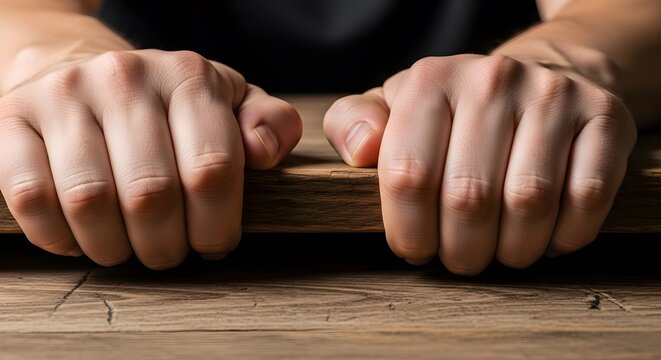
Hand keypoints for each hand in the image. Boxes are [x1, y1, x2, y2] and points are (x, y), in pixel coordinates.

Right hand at [0, 49, 301, 268]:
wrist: (82, 70)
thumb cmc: (168, 105)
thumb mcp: (230, 103)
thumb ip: (268, 124)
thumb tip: (265, 153)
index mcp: (188, 76)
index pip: (212, 169)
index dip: (215, 226)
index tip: (211, 244)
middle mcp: (125, 77)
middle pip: (151, 194)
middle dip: (166, 246)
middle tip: (168, 252)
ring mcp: (63, 95)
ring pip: (89, 202)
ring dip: (113, 247)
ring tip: (127, 247)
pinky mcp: (11, 119)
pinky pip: (31, 199)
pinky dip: (60, 237)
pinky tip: (81, 236)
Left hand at [324, 55, 635, 274]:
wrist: (534, 81)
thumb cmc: (452, 113)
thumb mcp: (392, 110)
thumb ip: (353, 125)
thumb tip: (360, 150)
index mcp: (430, 80)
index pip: (409, 175)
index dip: (409, 231)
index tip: (416, 249)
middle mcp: (492, 78)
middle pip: (469, 197)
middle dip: (461, 251)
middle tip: (460, 258)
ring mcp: (553, 94)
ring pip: (529, 202)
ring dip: (512, 249)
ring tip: (501, 250)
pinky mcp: (604, 117)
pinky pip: (587, 197)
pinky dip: (564, 235)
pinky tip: (545, 236)